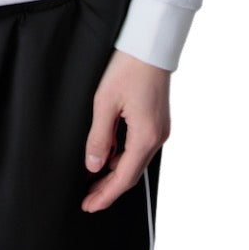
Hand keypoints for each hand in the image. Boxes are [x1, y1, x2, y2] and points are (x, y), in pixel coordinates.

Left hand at [81, 48, 170, 212]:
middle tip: (88, 199)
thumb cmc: (128, 67)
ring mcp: (160, 128)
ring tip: (92, 178)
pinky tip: (108, 153)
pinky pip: (139, 145)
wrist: (149, 43)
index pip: (124, 177)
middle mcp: (157, 136)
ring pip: (135, 159)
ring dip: (116, 171)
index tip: (89, 206)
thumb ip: (99, 137)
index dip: (105, 195)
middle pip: (131, 172)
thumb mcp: (105, 102)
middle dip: (109, 188)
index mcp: (146, 136)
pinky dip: (123, 154)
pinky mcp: (158, 119)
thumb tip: (94, 166)